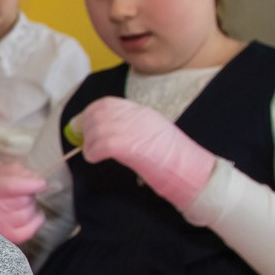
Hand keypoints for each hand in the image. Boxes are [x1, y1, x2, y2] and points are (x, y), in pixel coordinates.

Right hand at [0, 161, 45, 242]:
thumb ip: (13, 171)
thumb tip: (33, 177)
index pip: (12, 186)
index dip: (31, 184)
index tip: (42, 183)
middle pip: (24, 199)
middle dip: (29, 193)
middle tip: (22, 193)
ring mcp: (0, 225)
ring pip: (29, 213)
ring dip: (31, 206)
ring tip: (21, 204)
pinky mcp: (8, 237)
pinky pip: (30, 229)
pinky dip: (37, 220)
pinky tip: (34, 214)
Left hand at [73, 97, 216, 211]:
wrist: (192, 170)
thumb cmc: (174, 159)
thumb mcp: (153, 134)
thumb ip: (131, 129)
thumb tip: (106, 132)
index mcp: (142, 112)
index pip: (108, 103)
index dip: (91, 113)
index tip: (85, 125)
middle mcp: (137, 116)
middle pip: (98, 113)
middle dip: (85, 126)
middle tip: (83, 140)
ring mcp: (133, 129)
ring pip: (96, 128)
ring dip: (88, 142)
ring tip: (91, 153)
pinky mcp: (129, 146)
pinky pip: (100, 144)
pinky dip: (92, 152)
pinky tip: (94, 159)